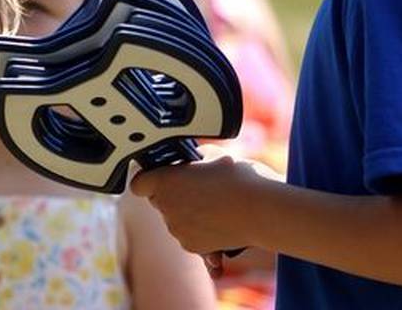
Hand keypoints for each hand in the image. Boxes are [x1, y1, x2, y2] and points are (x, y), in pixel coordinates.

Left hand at [130, 152, 277, 256]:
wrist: (264, 211)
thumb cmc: (240, 179)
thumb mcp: (212, 155)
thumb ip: (192, 159)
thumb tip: (189, 161)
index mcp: (163, 182)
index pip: (138, 183)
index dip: (149, 178)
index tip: (162, 175)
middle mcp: (165, 207)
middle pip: (159, 200)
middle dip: (173, 194)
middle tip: (197, 186)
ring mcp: (177, 230)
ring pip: (175, 218)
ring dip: (188, 212)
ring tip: (214, 203)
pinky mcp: (193, 247)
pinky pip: (189, 235)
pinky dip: (200, 230)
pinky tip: (218, 221)